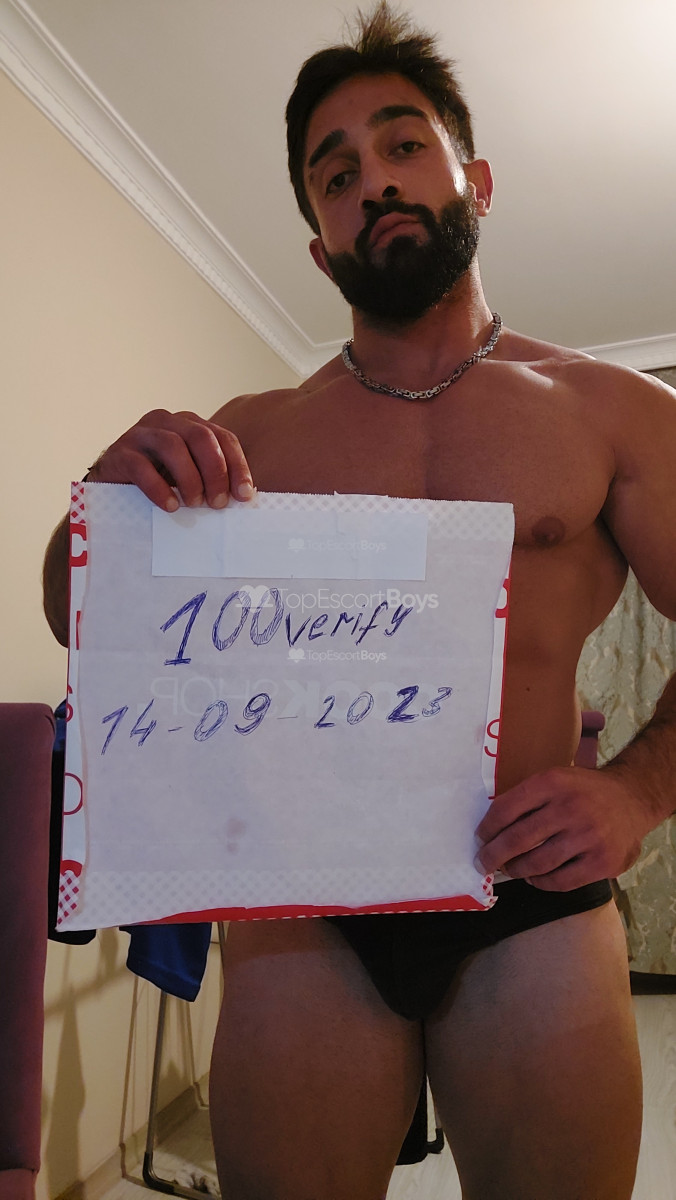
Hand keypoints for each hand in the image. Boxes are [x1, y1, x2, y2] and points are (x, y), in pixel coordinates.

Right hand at [85, 409, 253, 510]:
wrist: (112, 487)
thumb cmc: (158, 482)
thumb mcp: (189, 476)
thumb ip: (213, 479)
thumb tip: (245, 498)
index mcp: (190, 425)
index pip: (223, 438)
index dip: (237, 466)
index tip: (244, 496)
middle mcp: (167, 421)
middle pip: (201, 437)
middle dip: (215, 472)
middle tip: (218, 503)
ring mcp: (141, 434)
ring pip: (173, 446)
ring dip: (190, 479)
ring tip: (193, 505)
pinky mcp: (119, 452)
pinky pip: (142, 467)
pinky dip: (159, 489)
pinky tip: (170, 506)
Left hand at [474, 766, 648, 889]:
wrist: (632, 799)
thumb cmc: (584, 791)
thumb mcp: (556, 779)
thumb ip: (529, 797)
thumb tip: (491, 826)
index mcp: (552, 783)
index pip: (506, 809)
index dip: (487, 828)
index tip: (480, 838)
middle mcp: (569, 808)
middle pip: (517, 840)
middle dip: (492, 855)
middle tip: (482, 863)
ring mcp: (587, 837)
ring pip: (536, 863)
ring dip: (515, 870)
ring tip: (509, 869)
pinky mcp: (601, 862)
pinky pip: (560, 881)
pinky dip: (541, 882)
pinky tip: (534, 877)